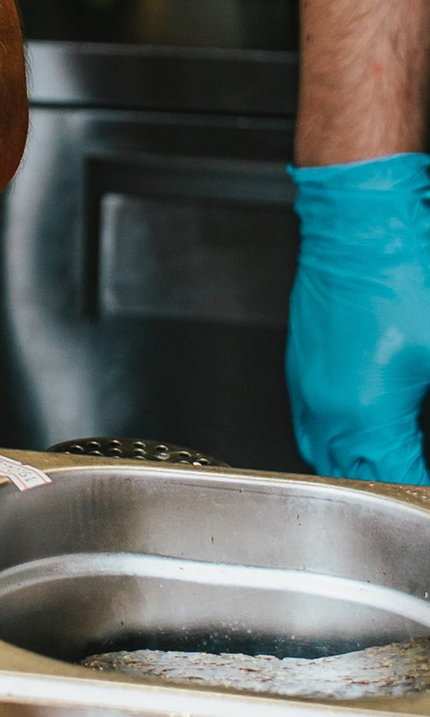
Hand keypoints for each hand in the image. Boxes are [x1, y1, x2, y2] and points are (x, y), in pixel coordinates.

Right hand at [289, 155, 429, 483]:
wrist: (361, 227)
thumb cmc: (404, 279)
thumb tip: (428, 432)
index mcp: (366, 416)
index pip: (395, 481)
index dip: (419, 489)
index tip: (426, 488)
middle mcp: (327, 409)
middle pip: (350, 479)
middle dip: (384, 486)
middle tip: (413, 479)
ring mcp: (307, 388)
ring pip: (321, 455)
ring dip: (353, 466)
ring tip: (388, 463)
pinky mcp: (299, 366)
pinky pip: (308, 423)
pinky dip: (333, 438)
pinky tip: (360, 430)